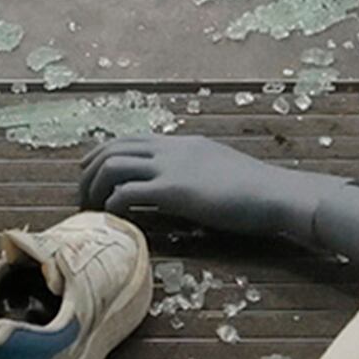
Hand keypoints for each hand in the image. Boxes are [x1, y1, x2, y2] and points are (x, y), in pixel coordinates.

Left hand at [77, 131, 329, 250]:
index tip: (91, 177)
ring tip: (90, 210)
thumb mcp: (217, 173)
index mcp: (181, 144)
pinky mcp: (174, 190)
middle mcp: (170, 149)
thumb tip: (174, 192)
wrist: (276, 193)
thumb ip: (191, 175)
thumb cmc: (255, 192)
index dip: (102, 156)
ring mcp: (171, 167)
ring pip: (113, 165)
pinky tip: (112, 218)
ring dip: (93, 188)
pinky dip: (112, 204)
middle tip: (82, 197)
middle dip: (88, 172)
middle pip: (112, 148)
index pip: (129, 141)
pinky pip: (128, 191)